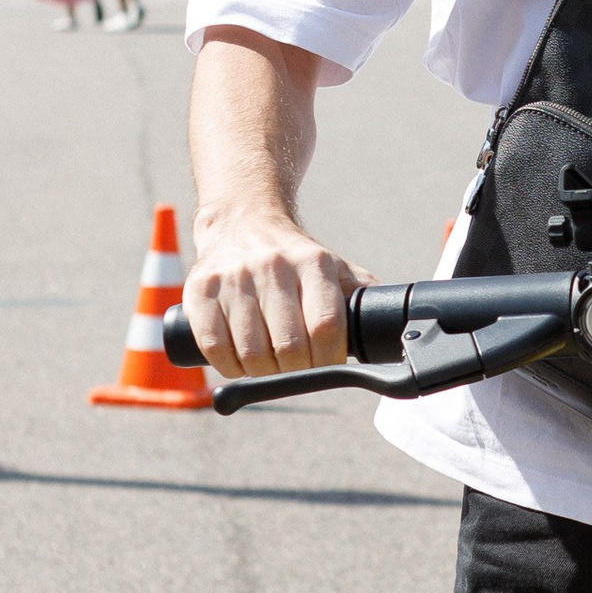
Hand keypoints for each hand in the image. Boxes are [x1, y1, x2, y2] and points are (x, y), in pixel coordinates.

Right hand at [184, 211, 359, 374]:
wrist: (241, 222)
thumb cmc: (293, 258)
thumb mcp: (332, 266)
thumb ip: (361, 292)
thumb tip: (392, 323)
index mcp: (313, 263)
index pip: (326, 327)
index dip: (328, 359)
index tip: (325, 364)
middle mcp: (272, 266)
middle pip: (289, 347)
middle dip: (296, 370)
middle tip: (295, 367)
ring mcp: (233, 277)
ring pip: (251, 353)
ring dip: (262, 371)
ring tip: (268, 363)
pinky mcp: (199, 289)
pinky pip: (215, 347)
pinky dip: (229, 366)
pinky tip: (240, 360)